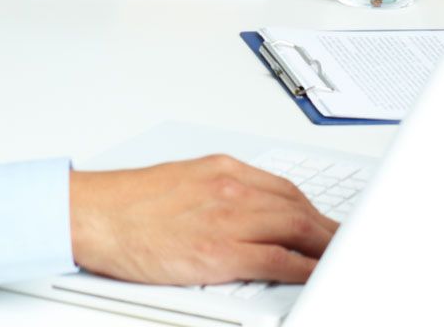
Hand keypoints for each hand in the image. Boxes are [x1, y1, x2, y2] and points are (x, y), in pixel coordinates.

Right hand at [71, 156, 336, 285]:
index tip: (325, 222)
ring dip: (325, 246)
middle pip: (298, 207)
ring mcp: (229, 219)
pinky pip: (278, 260)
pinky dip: (303, 267)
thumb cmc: (132, 203)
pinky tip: (315, 273)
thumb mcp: (186, 181)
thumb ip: (222, 193)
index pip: (286, 189)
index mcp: (225, 170)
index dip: (312, 209)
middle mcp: (233, 188)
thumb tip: (249, 210)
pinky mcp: (221, 252)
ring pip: (296, 229)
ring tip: (340, 258)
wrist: (97, 214)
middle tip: (345, 243)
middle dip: (327, 228)